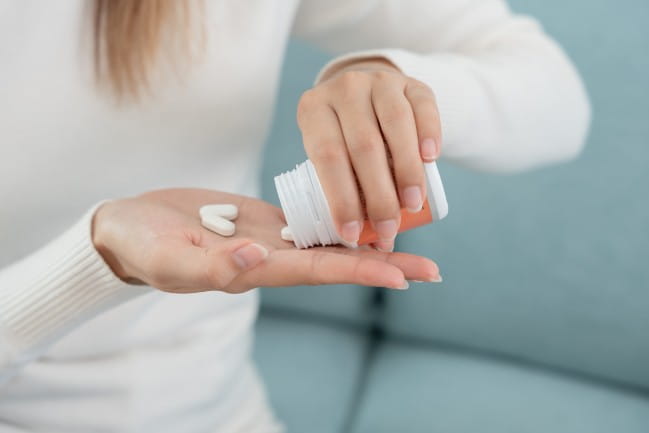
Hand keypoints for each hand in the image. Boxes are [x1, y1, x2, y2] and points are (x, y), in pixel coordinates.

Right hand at [92, 188, 440, 292]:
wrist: (127, 229)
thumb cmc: (141, 246)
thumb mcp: (168, 257)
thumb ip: (211, 263)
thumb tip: (258, 258)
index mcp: (252, 269)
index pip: (316, 272)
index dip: (359, 272)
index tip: (403, 274)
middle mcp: (270, 258)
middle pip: (336, 262)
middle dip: (383, 264)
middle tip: (432, 270)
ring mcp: (269, 240)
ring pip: (328, 241)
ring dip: (369, 240)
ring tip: (410, 238)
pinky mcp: (262, 220)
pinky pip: (309, 220)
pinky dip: (341, 216)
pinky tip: (365, 212)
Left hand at [298, 58, 440, 251]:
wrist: (366, 94)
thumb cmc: (344, 139)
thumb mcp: (331, 154)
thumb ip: (345, 189)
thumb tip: (369, 246)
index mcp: (314, 110)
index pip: (327, 157)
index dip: (340, 198)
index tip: (351, 234)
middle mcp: (344, 88)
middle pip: (363, 145)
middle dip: (378, 193)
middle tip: (389, 228)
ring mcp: (379, 80)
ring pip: (395, 124)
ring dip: (406, 169)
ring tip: (412, 204)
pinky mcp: (412, 82)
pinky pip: (423, 106)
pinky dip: (429, 133)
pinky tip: (431, 159)